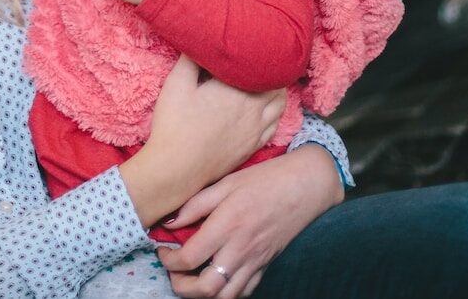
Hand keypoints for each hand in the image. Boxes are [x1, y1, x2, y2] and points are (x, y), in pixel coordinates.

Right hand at [119, 56, 285, 228]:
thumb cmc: (174, 124)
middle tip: (260, 60)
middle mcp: (253, 108)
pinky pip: (275, 124)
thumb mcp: (176, 84)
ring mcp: (256, 129)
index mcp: (236, 88)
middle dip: (270, 69)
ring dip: (276, 90)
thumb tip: (201, 39)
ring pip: (280, 104)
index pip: (259, 64)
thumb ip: (191, 59)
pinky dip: (274, 112)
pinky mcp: (253, 145)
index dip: (258, 52)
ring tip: (265, 81)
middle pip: (276, 82)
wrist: (177, 168)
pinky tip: (264, 109)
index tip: (249, 45)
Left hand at [156, 145, 343, 297]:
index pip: (189, 257)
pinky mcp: (266, 265)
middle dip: (181, 287)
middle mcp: (241, 249)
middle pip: (205, 288)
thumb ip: (194, 205)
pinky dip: (226, 292)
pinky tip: (216, 278)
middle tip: (172, 272)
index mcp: (227, 225)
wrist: (305, 186)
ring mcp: (255, 261)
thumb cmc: (264, 179)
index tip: (162, 250)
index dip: (168, 260)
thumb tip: (168, 222)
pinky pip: (244, 291)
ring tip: (191, 279)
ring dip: (202, 295)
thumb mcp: (225, 183)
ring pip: (225, 297)